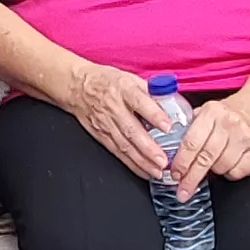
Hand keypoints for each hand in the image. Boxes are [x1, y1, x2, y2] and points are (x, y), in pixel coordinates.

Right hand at [53, 60, 171, 180]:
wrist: (77, 86)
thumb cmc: (106, 81)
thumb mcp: (129, 77)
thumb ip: (150, 90)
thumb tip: (172, 101)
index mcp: (123, 89)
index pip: (140, 102)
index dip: (154, 114)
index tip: (168, 126)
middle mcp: (114, 107)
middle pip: (132, 130)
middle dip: (148, 148)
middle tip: (163, 160)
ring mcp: (106, 123)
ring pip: (125, 145)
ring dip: (142, 161)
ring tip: (157, 171)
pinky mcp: (101, 136)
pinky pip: (118, 152)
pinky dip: (132, 164)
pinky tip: (144, 171)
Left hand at [166, 97, 249, 201]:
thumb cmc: (230, 113)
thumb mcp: (207, 112)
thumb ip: (190, 129)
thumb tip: (169, 153)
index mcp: (212, 112)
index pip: (192, 142)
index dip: (181, 162)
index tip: (175, 175)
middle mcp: (230, 123)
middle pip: (205, 158)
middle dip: (192, 178)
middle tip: (183, 191)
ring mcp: (247, 136)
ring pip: (222, 167)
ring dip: (214, 172)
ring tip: (214, 165)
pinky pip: (239, 171)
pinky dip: (231, 173)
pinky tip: (230, 164)